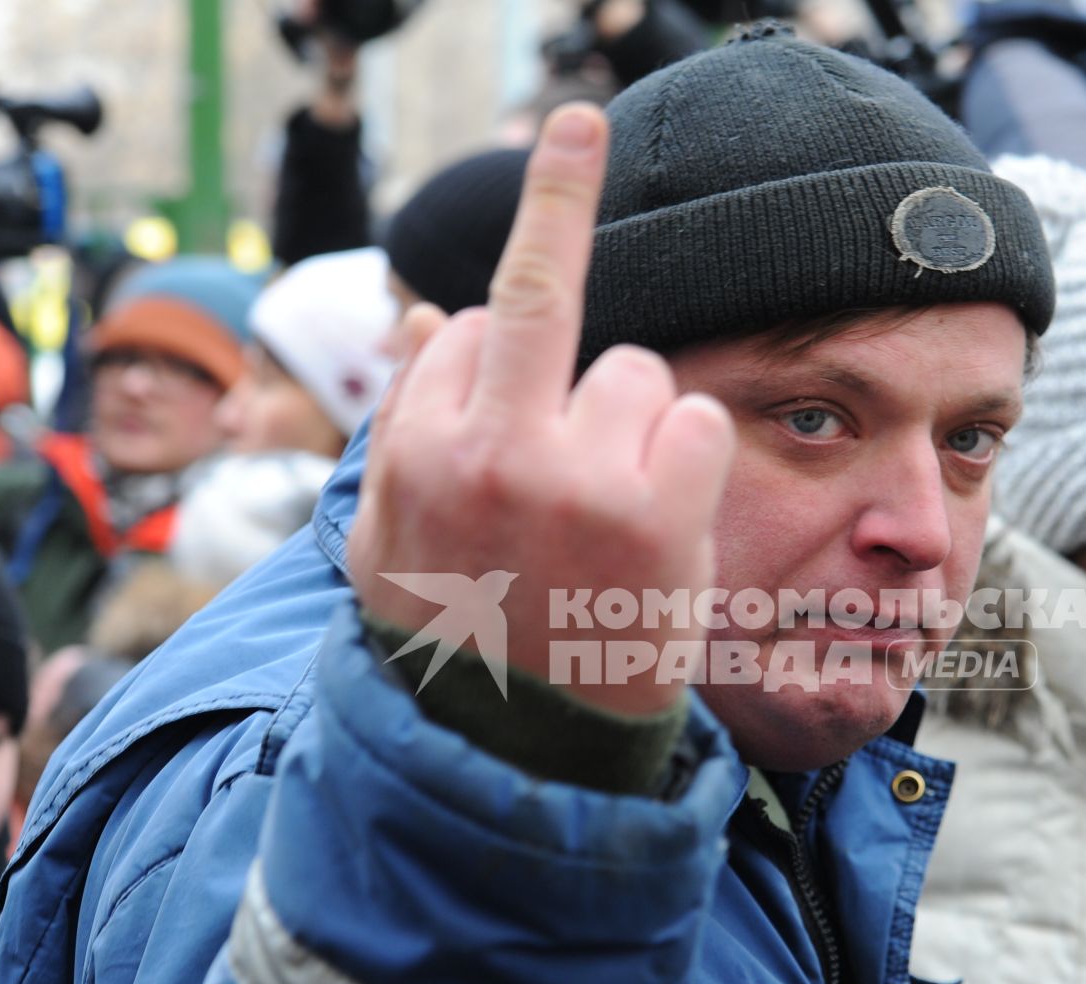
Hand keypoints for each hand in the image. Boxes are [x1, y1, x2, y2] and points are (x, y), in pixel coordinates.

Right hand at [346, 105, 736, 716]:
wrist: (516, 762)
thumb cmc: (457, 650)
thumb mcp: (387, 546)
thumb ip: (405, 430)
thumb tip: (420, 316)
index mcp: (417, 451)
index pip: (466, 331)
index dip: (500, 364)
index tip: (508, 339)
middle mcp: (488, 447)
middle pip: (536, 291)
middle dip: (554, 191)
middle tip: (572, 119)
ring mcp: (574, 473)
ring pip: (637, 373)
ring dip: (639, 428)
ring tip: (614, 524)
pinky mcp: (655, 507)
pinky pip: (698, 417)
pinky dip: (693, 459)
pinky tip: (662, 527)